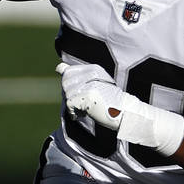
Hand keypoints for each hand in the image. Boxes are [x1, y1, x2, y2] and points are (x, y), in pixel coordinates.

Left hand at [56, 62, 183, 154]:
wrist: (125, 113)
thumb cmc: (110, 102)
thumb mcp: (94, 84)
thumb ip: (76, 76)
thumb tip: (58, 67)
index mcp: (93, 69)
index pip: (68, 72)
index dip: (71, 86)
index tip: (84, 94)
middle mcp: (90, 74)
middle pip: (65, 83)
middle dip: (71, 96)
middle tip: (85, 104)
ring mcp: (88, 84)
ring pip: (66, 94)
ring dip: (73, 106)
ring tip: (87, 110)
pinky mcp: (86, 95)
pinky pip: (69, 104)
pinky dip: (74, 113)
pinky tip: (84, 115)